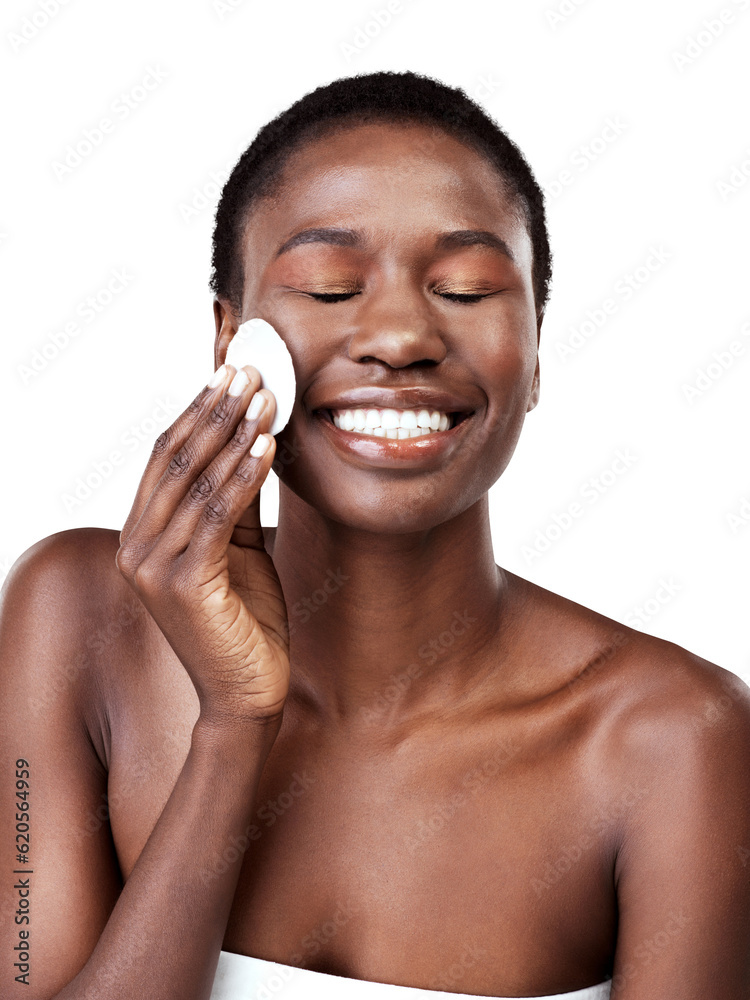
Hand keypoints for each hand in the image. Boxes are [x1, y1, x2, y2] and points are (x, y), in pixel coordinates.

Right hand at [116, 364, 289, 725]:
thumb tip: (250, 434)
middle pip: (177, 460)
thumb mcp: (239, 545)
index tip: (233, 374)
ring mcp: (154, 568)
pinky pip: (218, 516)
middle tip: (251, 370)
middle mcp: (137, 547)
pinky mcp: (183, 586)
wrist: (249, 691)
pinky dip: (245, 476)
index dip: (200, 411)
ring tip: (267, 395)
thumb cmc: (246, 619)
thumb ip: (235, 496)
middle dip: (217, 410)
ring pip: (197, 482)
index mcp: (143, 535)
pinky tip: (268, 445)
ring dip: (236, 433)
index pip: (167, 457)